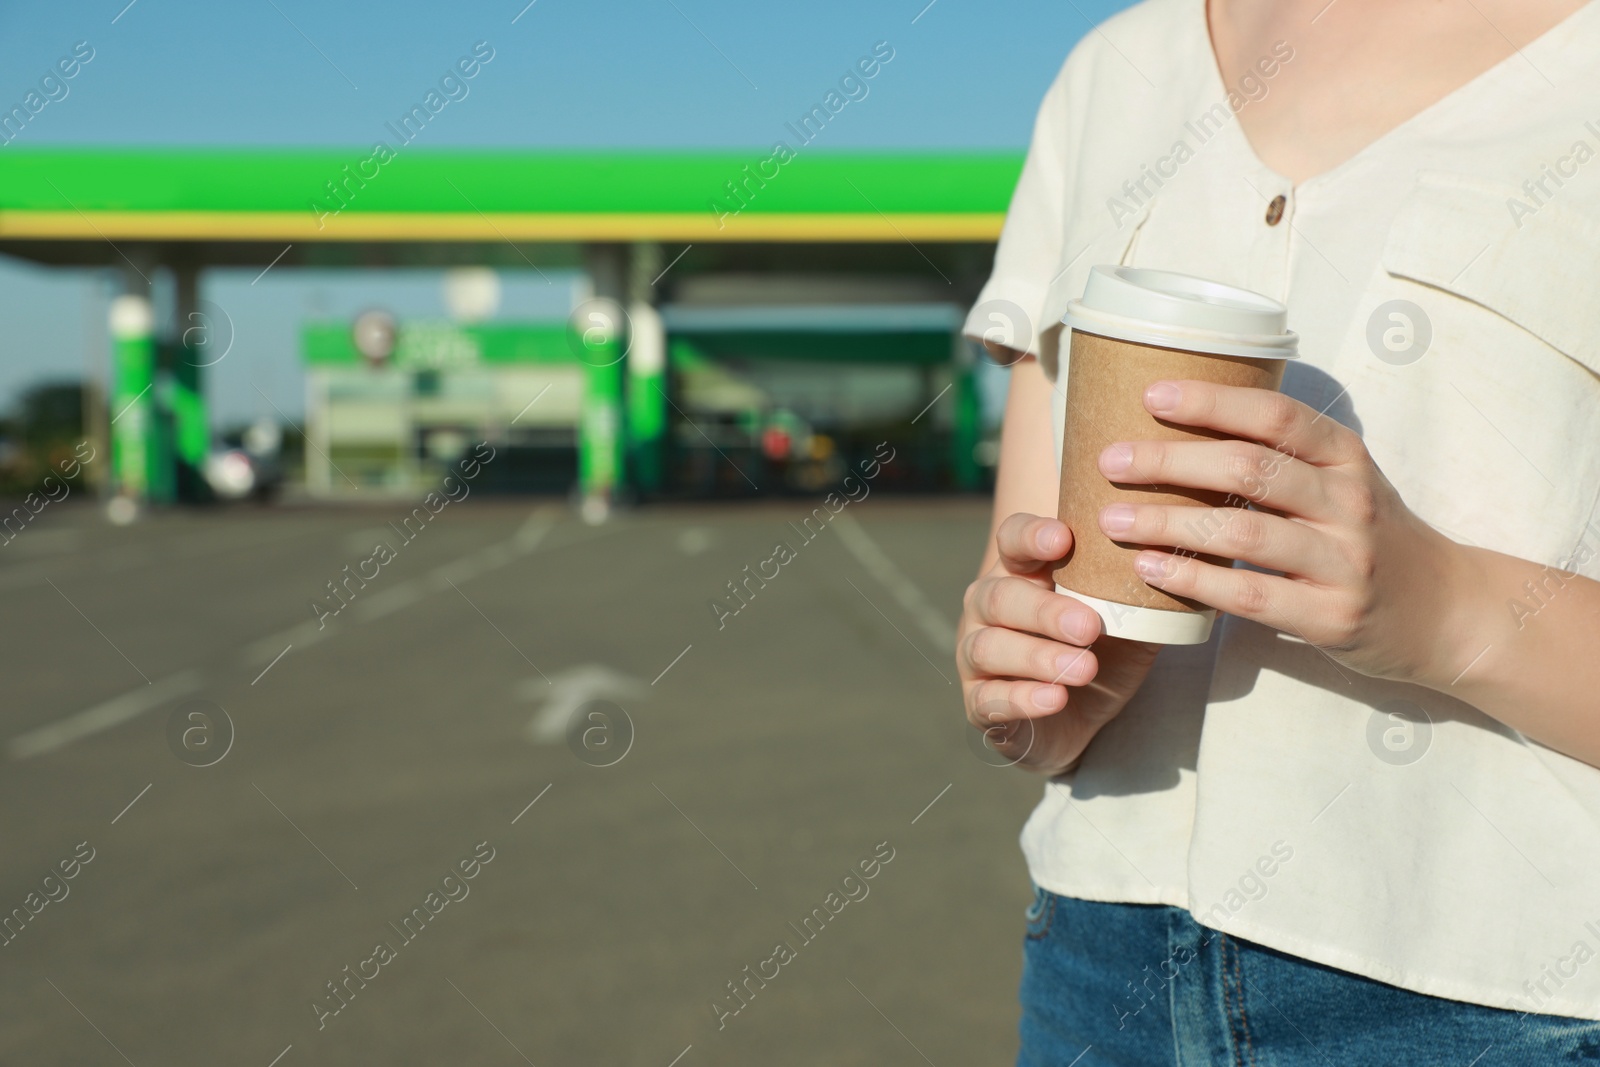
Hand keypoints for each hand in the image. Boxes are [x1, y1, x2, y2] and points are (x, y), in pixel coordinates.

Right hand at [959, 513, 1161, 774]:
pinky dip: (1020, 699)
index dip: (1031, 537)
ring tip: (1082, 669)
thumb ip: (1139, 586)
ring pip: (988, 647)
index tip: (1063, 539)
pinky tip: (1053, 699)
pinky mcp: (979, 703)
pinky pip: (987, 700)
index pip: (1012, 541)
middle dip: (1045, 611)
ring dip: (1037, 657)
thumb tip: (1186, 550)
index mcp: (1021, 573)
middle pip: (999, 597)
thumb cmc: (1100, 651)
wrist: (1079, 720)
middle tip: (1090, 626)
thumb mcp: (1126, 616)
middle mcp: (988, 608)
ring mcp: (975, 656)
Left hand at [1097, 379, 1468, 682]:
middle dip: (1170, 460)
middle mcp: (1349, 501)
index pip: (1275, 414)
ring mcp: (1345, 561)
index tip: (1150, 395)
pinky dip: (1194, 580)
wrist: (1446, 612)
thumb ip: (1281, 458)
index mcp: (1346, 456)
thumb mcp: (1341, 482)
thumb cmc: (1369, 538)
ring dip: (1169, 522)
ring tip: (1114, 518)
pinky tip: (1149, 570)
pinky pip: (1251, 596)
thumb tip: (1177, 429)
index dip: (1211, 401)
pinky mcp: (1333, 616)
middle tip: (1110, 460)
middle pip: (1249, 468)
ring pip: (1244, 533)